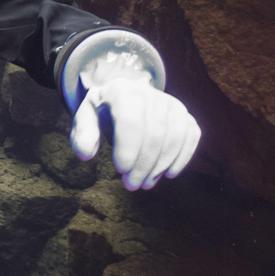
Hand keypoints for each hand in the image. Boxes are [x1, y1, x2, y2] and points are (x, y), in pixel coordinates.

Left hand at [69, 57, 200, 190]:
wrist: (126, 95)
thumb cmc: (103, 110)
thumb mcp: (86, 116)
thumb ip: (82, 134)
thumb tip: (86, 155)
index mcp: (122, 91)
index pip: (130, 122)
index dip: (128, 149)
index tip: (120, 170)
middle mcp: (150, 93)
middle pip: (154, 134)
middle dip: (143, 165)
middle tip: (132, 185)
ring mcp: (171, 103)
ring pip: (174, 137)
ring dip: (161, 166)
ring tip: (146, 183)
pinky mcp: (184, 114)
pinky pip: (191, 135)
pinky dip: (183, 157)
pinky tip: (169, 174)